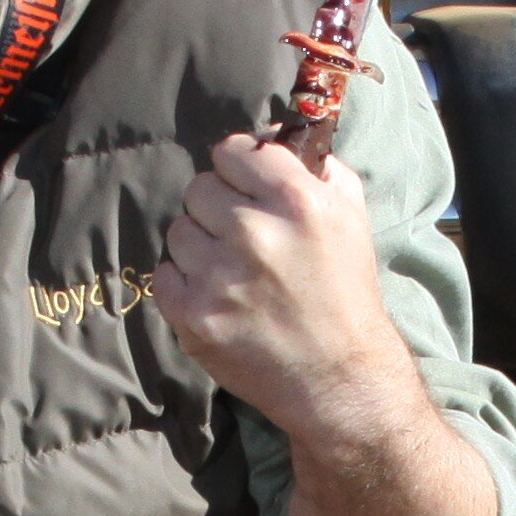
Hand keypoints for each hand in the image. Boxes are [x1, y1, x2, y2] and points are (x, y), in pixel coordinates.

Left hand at [152, 135, 419, 449]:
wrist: (339, 378)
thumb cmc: (346, 291)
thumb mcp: (351, 214)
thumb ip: (313, 165)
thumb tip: (267, 137)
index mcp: (296, 200)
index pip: (231, 150)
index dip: (237, 169)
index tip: (245, 188)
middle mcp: (255, 234)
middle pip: (199, 188)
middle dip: (218, 207)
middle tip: (242, 236)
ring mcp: (219, 277)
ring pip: (178, 230)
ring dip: (201, 246)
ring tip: (232, 271)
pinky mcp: (194, 317)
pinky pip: (164, 274)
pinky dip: (185, 284)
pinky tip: (217, 297)